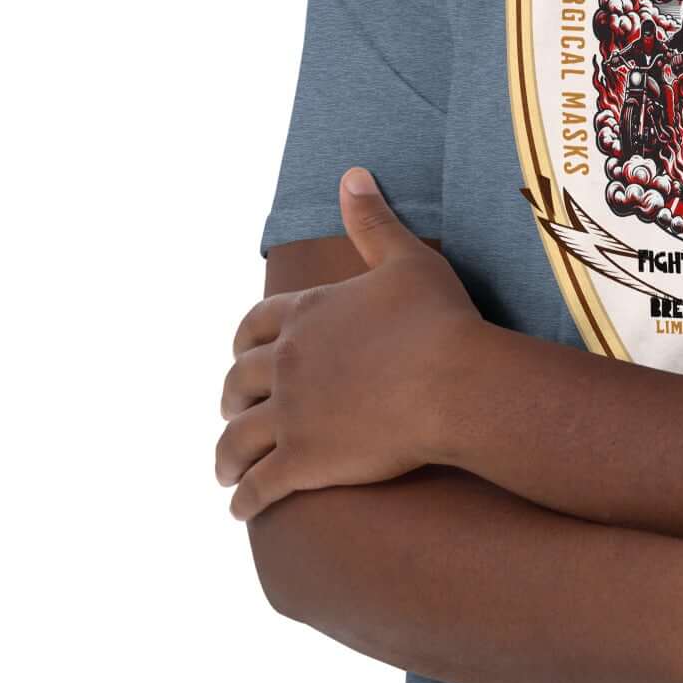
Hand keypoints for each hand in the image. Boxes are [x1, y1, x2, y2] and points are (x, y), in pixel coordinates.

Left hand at [215, 167, 484, 519]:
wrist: (455, 382)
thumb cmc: (439, 318)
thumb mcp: (406, 258)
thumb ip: (372, 219)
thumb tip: (351, 173)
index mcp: (306, 313)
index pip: (254, 326)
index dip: (244, 342)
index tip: (242, 354)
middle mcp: (287, 363)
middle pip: (239, 381)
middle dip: (233, 396)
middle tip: (233, 409)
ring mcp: (291, 414)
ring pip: (238, 437)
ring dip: (228, 454)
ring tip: (227, 470)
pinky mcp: (302, 461)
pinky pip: (259, 486)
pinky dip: (245, 499)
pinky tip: (242, 509)